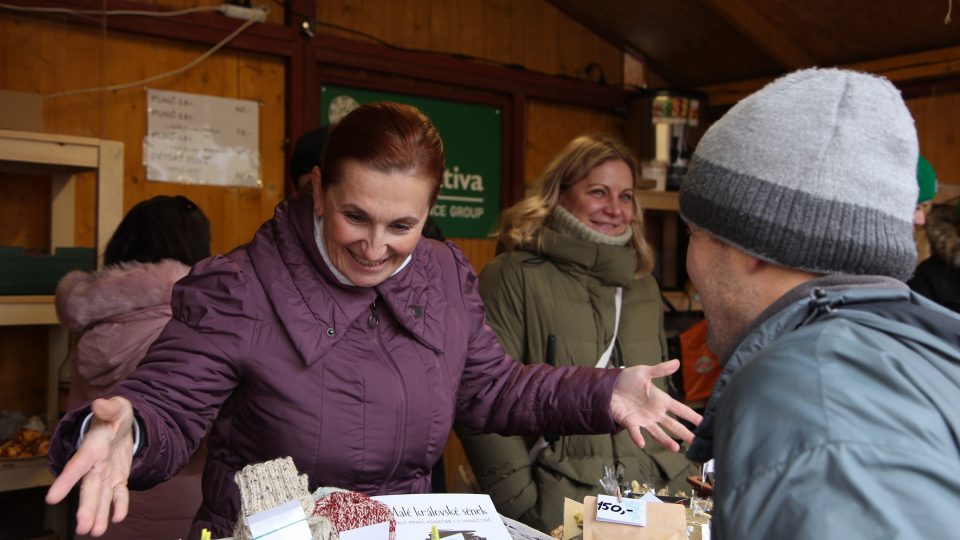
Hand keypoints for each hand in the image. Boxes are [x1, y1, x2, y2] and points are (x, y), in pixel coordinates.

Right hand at [45, 396, 135, 535]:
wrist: (123, 424)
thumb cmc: (115, 415)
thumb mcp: (117, 407)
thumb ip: (109, 408)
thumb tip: (99, 403)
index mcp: (92, 447)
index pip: (78, 465)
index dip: (66, 481)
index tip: (52, 499)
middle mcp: (96, 464)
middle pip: (89, 488)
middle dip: (86, 507)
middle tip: (81, 528)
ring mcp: (106, 473)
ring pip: (101, 495)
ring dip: (98, 513)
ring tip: (94, 532)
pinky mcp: (118, 478)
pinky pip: (119, 493)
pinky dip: (120, 504)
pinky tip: (118, 517)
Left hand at [610, 360, 701, 451]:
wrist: (608, 386)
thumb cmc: (626, 379)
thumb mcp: (645, 372)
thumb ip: (660, 370)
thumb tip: (677, 362)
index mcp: (660, 400)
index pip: (679, 409)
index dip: (691, 415)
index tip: (703, 423)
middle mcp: (654, 412)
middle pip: (672, 425)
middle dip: (684, 433)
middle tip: (696, 441)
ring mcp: (643, 419)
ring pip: (658, 432)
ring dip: (666, 440)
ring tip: (676, 448)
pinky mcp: (629, 422)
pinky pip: (635, 431)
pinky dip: (638, 437)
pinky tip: (642, 444)